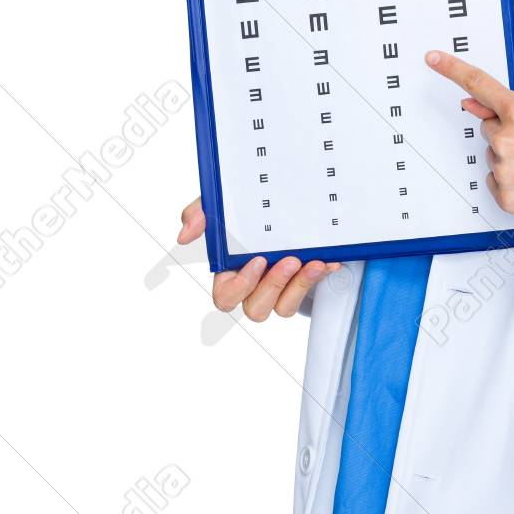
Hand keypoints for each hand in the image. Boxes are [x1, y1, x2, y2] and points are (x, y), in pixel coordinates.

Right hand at [177, 196, 340, 319]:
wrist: (287, 205)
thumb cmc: (244, 213)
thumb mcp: (222, 207)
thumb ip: (200, 215)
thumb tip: (185, 234)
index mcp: (230, 273)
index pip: (225, 297)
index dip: (240, 286)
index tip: (257, 261)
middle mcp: (254, 286)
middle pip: (256, 308)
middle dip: (273, 286)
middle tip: (288, 260)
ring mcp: (279, 288)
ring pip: (284, 307)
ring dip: (299, 286)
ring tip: (312, 263)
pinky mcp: (302, 285)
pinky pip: (309, 294)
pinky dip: (319, 277)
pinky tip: (328, 261)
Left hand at [424, 52, 513, 228]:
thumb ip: (510, 105)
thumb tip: (473, 103)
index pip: (478, 84)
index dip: (451, 68)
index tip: (434, 58)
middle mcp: (507, 140)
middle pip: (488, 129)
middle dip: (507, 133)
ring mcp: (504, 169)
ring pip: (492, 156)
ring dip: (511, 159)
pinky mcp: (505, 196)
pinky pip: (494, 181)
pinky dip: (511, 182)